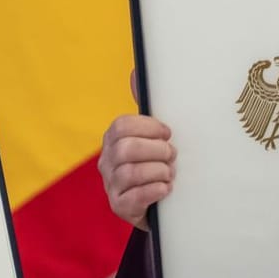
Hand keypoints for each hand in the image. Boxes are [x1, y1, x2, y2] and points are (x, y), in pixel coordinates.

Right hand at [97, 114, 175, 230]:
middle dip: (156, 150)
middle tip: (172, 155)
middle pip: (127, 149)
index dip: (148, 127)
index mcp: (113, 139)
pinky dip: (155, 190)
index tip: (167, 133)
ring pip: (131, 173)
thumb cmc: (154, 164)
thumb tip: (136, 71)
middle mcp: (107, 161)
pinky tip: (165, 188)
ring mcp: (111, 185)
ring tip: (170, 174)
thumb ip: (145, 110)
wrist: (157, 203)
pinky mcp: (119, 206)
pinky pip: (134, 197)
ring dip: (159, 171)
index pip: (122, 125)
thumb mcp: (150, 137)